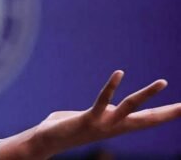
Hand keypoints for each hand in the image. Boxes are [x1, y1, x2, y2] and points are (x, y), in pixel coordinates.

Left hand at [33, 70, 180, 157]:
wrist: (45, 142)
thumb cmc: (65, 128)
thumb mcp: (90, 118)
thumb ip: (101, 113)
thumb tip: (106, 109)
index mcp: (117, 125)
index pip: (147, 119)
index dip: (166, 113)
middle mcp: (115, 127)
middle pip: (148, 118)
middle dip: (169, 112)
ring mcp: (103, 124)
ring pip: (130, 108)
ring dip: (147, 95)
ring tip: (163, 81)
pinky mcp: (88, 119)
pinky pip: (102, 101)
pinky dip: (111, 87)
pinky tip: (119, 73)